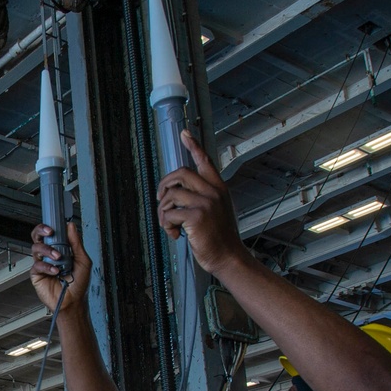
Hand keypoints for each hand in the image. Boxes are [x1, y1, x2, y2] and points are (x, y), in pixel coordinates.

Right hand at [30, 221, 89, 314]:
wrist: (74, 301)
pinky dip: (47, 267)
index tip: (55, 225)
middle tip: (49, 231)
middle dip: (41, 230)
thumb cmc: (79, 283)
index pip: (50, 234)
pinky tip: (55, 271)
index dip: (49, 227)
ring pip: (36, 248)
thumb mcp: (83, 260)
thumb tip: (71, 226)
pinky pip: (37, 265)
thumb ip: (76, 243)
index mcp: (59, 249)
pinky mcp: (36, 275)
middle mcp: (49, 255)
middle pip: (38, 237)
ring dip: (47, 250)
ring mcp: (42, 264)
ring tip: (58, 258)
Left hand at [156, 131, 248, 275]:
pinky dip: (166, 226)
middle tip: (161, 200)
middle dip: (164, 186)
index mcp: (218, 188)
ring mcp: (205, 203)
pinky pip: (169, 214)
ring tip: (171, 225)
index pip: (205, 161)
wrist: (229, 257)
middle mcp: (213, 192)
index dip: (194, 145)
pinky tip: (176, 235)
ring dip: (164, 212)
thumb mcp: (217, 211)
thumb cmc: (220, 238)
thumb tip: (176, 193)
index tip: (185, 133)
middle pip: (180, 174)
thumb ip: (203, 198)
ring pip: (171, 195)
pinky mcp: (196, 216)